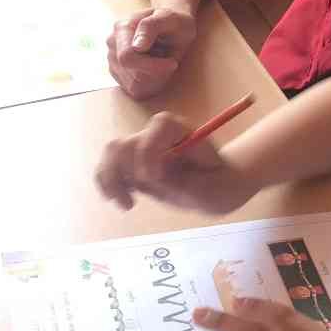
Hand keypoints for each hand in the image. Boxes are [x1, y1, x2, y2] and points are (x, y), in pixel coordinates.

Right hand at [95, 112, 259, 213]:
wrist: (217, 185)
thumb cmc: (221, 183)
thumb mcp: (216, 187)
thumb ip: (187, 183)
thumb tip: (154, 178)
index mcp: (183, 132)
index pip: (160, 125)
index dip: (151, 149)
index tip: (155, 178)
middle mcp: (158, 136)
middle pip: (126, 142)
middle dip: (124, 171)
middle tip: (135, 200)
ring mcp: (144, 149)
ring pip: (112, 153)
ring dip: (111, 180)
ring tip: (127, 204)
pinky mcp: (134, 166)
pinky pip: (110, 168)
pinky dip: (109, 185)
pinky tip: (125, 203)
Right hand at [107, 7, 197, 99]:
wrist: (169, 24)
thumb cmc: (173, 20)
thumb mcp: (170, 18)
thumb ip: (151, 27)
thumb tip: (136, 47)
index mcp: (121, 28)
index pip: (128, 58)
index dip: (153, 66)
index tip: (173, 63)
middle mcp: (112, 44)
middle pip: (132, 75)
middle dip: (157, 73)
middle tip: (170, 61)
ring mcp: (112, 60)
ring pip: (134, 86)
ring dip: (155, 79)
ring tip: (162, 62)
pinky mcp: (118, 73)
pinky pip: (135, 90)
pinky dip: (151, 84)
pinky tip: (157, 70)